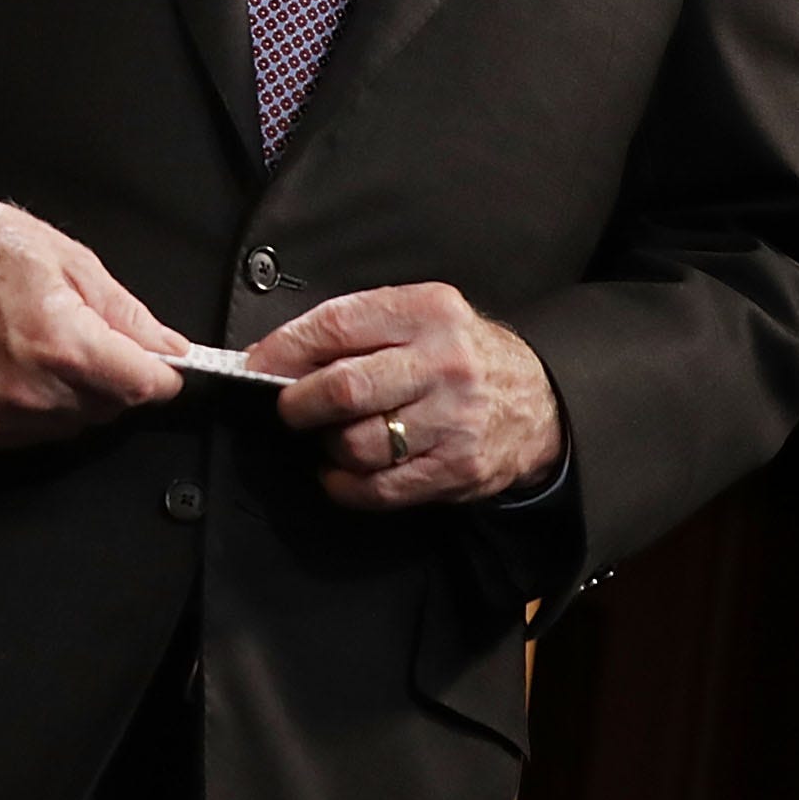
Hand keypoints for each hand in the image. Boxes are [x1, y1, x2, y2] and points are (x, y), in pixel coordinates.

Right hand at [0, 199, 188, 447]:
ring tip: (39, 343)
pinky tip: (13, 365)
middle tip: (81, 331)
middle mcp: (33, 391)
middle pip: (110, 407)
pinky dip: (34, 407)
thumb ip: (124, 311)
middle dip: (112, 375)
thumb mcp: (65, 257)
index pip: (145, 386)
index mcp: (63, 343)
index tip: (160, 363)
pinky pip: (29, 433)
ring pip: (72, 424)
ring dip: (73, 393)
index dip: (161, 372)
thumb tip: (169, 346)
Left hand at [245, 283, 562, 507]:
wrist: (543, 402)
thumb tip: (274, 354)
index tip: (256, 365)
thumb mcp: (419, 316)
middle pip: (344, 388)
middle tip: (288, 408)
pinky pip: (380, 487)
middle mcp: (443, 363)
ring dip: (327, 445)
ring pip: (357, 443)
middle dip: (298, 402)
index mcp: (426, 312)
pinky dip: (345, 485)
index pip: (336, 325)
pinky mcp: (458, 468)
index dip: (284, 349)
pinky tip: (340, 472)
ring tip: (331, 436)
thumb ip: (355, 326)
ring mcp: (453, 420)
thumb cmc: (459, 354)